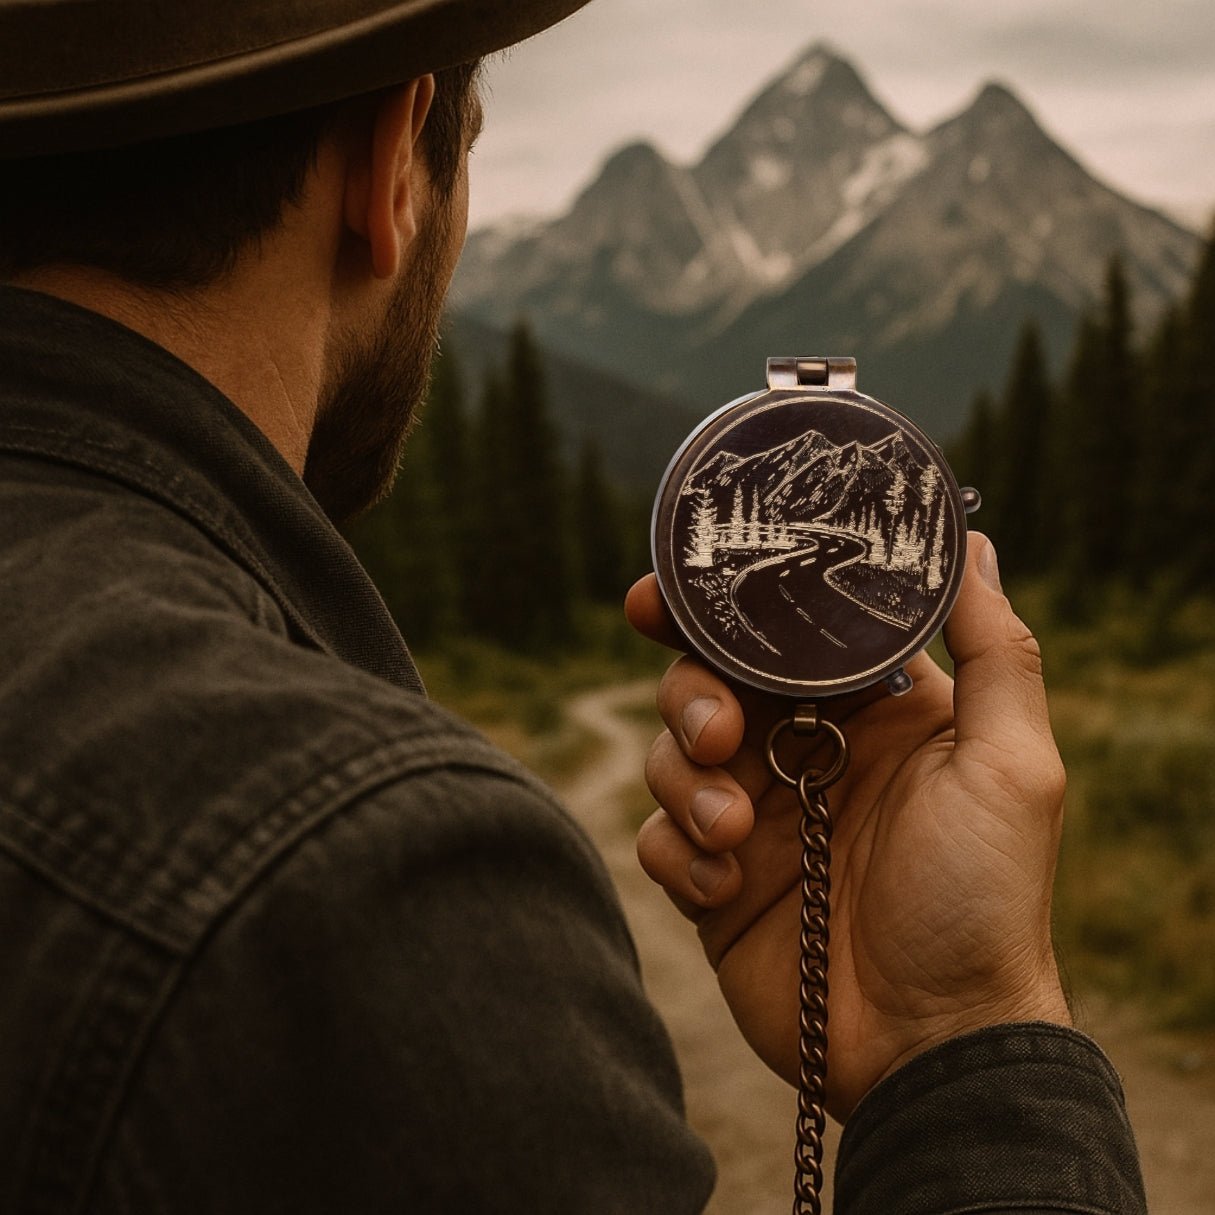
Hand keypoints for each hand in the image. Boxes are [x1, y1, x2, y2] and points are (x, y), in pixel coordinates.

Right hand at [624, 533, 1071, 1121]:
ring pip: (669, 755)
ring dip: (686, 783)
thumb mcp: (1011, 763)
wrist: (930, 1042)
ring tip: (733, 830)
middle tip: (716, 732)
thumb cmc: (982, 899)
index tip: (662, 594)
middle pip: (705, 683)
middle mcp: (801, 753)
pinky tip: (726, 886)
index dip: (718, 606)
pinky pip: (656, 839)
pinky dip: (678, 852)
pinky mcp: (713, 881)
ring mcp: (753, 817)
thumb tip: (975, 544)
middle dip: (690, 694)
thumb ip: (995, 649)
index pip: (780, 633)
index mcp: (865, 713)